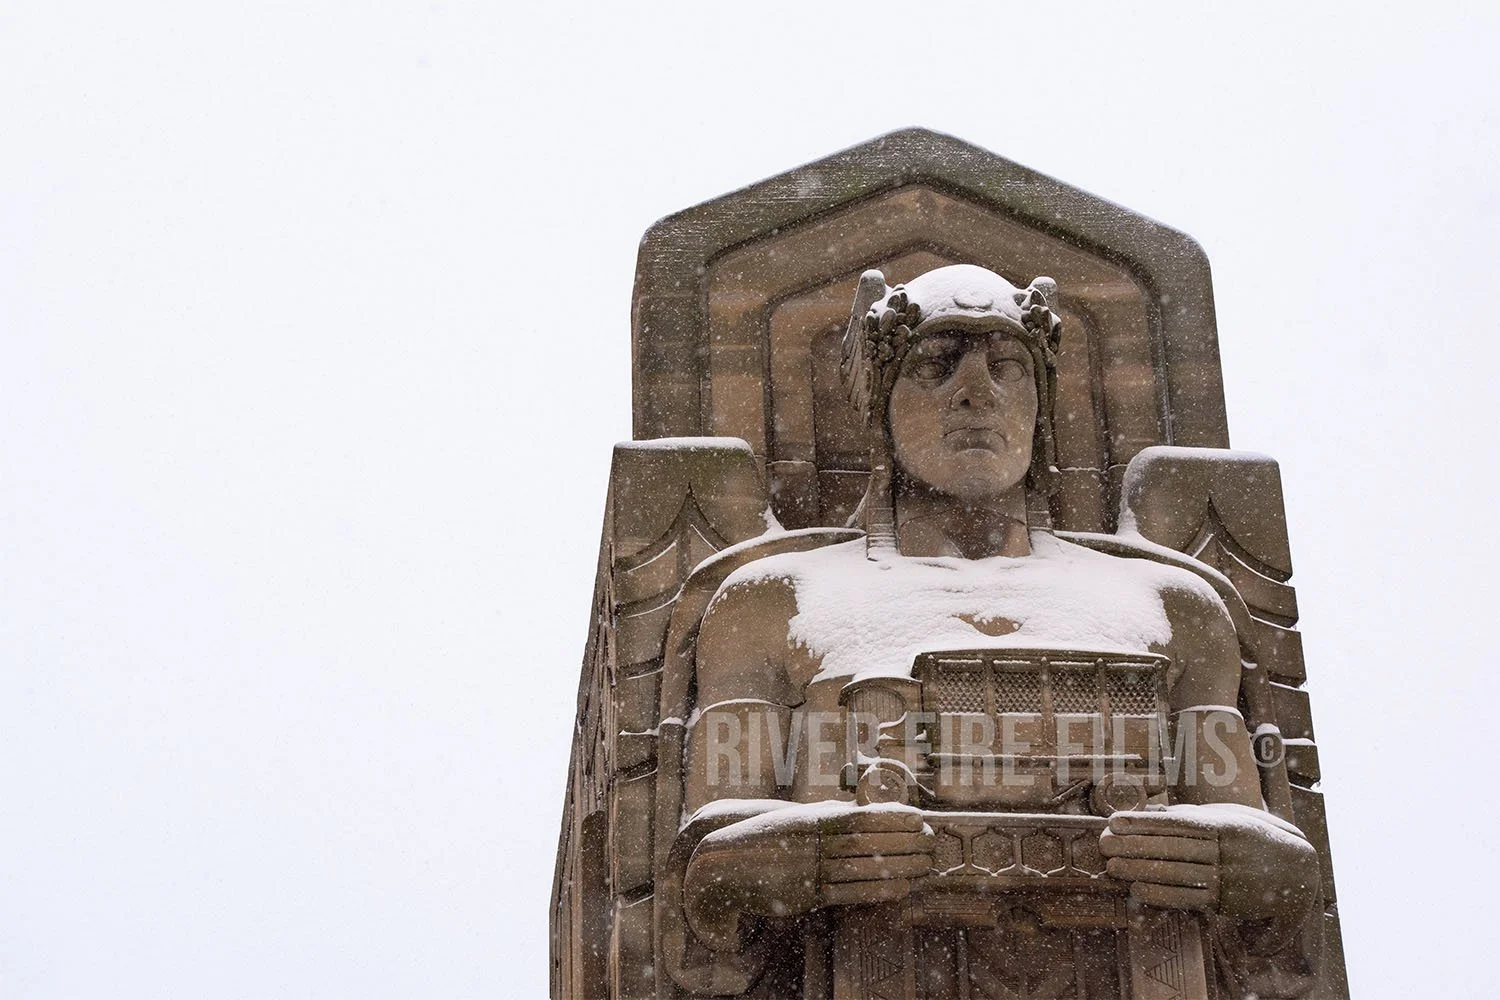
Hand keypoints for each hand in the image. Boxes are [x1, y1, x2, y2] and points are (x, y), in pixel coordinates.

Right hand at [683, 803, 933, 949]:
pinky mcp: (806, 896)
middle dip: (904, 842)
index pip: (859, 816)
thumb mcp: (796, 818)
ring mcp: (807, 871)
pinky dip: (878, 891)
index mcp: (810, 821)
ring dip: (899, 868)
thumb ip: (828, 814)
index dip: (892, 817)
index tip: (919, 817)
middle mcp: (810, 845)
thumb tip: (864, 807)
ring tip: (926, 866)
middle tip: (933, 842)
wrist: (723, 864)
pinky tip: (901, 888)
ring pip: (861, 868)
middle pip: (866, 842)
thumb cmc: (766, 838)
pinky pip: (848, 894)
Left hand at [1099, 804, 1319, 921]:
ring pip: (1176, 873)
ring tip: (1112, 866)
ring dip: (1140, 870)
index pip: (1175, 823)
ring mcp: (1227, 877)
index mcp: (1224, 825)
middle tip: (1102, 844)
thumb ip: (1195, 816)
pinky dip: (1161, 894)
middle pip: (1171, 848)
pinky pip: (1189, 898)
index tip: (1114, 821)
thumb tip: (1156, 812)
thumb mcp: (1232, 817)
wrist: (1299, 873)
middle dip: (1133, 846)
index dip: (1142, 823)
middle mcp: (1225, 850)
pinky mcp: (1227, 901)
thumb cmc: (1257, 837)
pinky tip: (1138, 889)